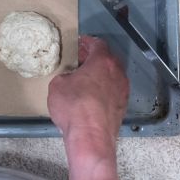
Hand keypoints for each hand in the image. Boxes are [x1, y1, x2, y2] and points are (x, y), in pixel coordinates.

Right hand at [48, 36, 128, 179]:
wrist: (91, 137)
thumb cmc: (75, 108)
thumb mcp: (57, 84)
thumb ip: (65, 76)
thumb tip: (70, 79)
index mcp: (102, 62)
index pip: (98, 44)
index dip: (88, 42)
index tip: (81, 42)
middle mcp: (117, 74)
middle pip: (108, 59)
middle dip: (94, 58)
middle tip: (81, 59)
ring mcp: (122, 91)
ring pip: (112, 76)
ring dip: (100, 75)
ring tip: (85, 78)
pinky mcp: (122, 107)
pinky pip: (112, 91)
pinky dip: (103, 89)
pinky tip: (91, 96)